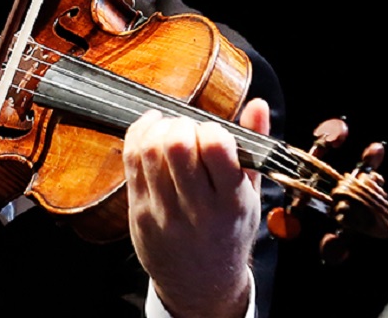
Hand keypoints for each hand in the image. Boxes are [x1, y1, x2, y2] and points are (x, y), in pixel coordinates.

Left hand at [124, 98, 270, 317]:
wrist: (200, 283)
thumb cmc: (228, 233)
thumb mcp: (251, 196)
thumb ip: (255, 148)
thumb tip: (258, 104)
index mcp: (231, 203)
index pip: (216, 149)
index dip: (212, 130)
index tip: (213, 134)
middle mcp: (196, 209)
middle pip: (177, 145)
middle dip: (183, 125)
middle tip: (189, 132)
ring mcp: (162, 211)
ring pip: (149, 149)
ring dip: (160, 128)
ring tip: (171, 132)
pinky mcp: (137, 210)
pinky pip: (130, 158)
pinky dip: (140, 134)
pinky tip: (152, 130)